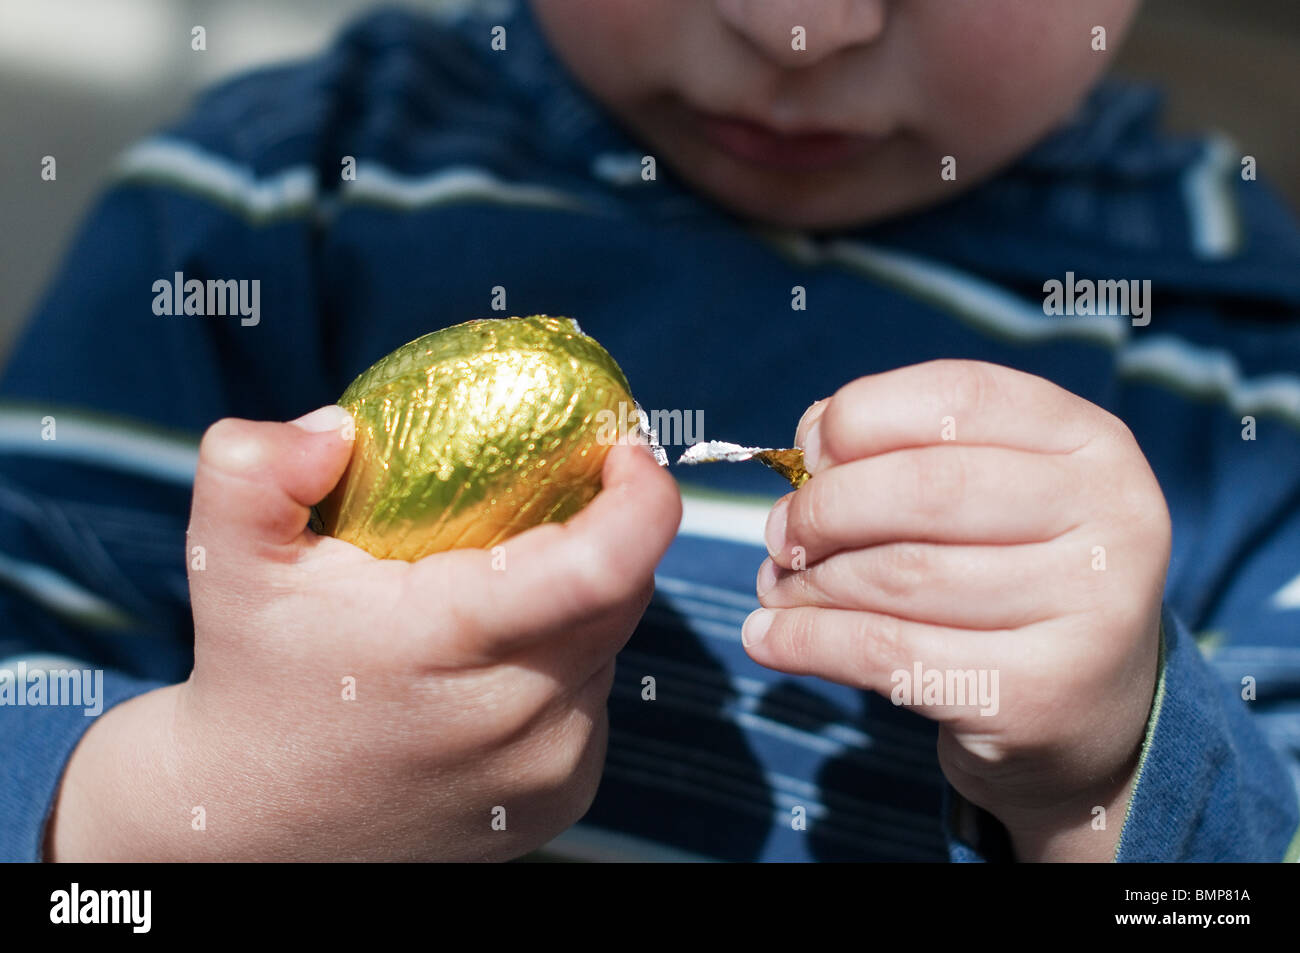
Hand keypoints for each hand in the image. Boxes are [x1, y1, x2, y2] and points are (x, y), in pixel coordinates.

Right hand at [48, 406, 679, 860]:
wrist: (253, 828)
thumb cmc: (251, 677)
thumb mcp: (225, 559)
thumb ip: (256, 467)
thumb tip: (341, 429)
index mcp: (455, 642)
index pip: (607, 564)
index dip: (644, 498)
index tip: (622, 450)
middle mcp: (521, 717)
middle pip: (624, 595)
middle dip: (605, 533)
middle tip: (551, 499)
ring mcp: (549, 769)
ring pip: (609, 648)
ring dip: (579, 604)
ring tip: (499, 592)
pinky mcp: (561, 801)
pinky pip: (590, 701)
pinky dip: (564, 666)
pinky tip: (495, 667)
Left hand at [743, 360, 1167, 860]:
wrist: (1089, 710)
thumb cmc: (1012, 576)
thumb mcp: (987, 495)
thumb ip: (904, 449)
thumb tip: (806, 443)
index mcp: (1092, 443)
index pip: (959, 396)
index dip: (860, 416)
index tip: (808, 454)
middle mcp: (1108, 518)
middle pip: (925, 487)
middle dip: (824, 509)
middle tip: (781, 534)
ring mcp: (1085, 611)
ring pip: (899, 575)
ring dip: (810, 582)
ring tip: (778, 585)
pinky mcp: (1036, 694)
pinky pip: (886, 652)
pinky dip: (806, 641)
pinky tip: (767, 637)